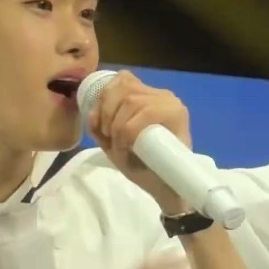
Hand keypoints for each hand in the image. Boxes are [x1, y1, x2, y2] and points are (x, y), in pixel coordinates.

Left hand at [87, 70, 190, 209]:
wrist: (166, 189)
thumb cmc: (141, 164)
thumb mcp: (112, 142)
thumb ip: (99, 125)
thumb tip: (91, 111)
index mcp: (145, 96)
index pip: (121, 79)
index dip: (104, 99)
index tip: (101, 125)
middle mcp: (159, 94)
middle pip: (122, 87)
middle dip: (106, 113)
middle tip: (108, 137)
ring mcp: (170, 102)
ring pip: (130, 100)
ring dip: (117, 126)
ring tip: (120, 146)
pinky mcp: (177, 114)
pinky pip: (144, 112)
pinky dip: (129, 131)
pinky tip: (128, 146)